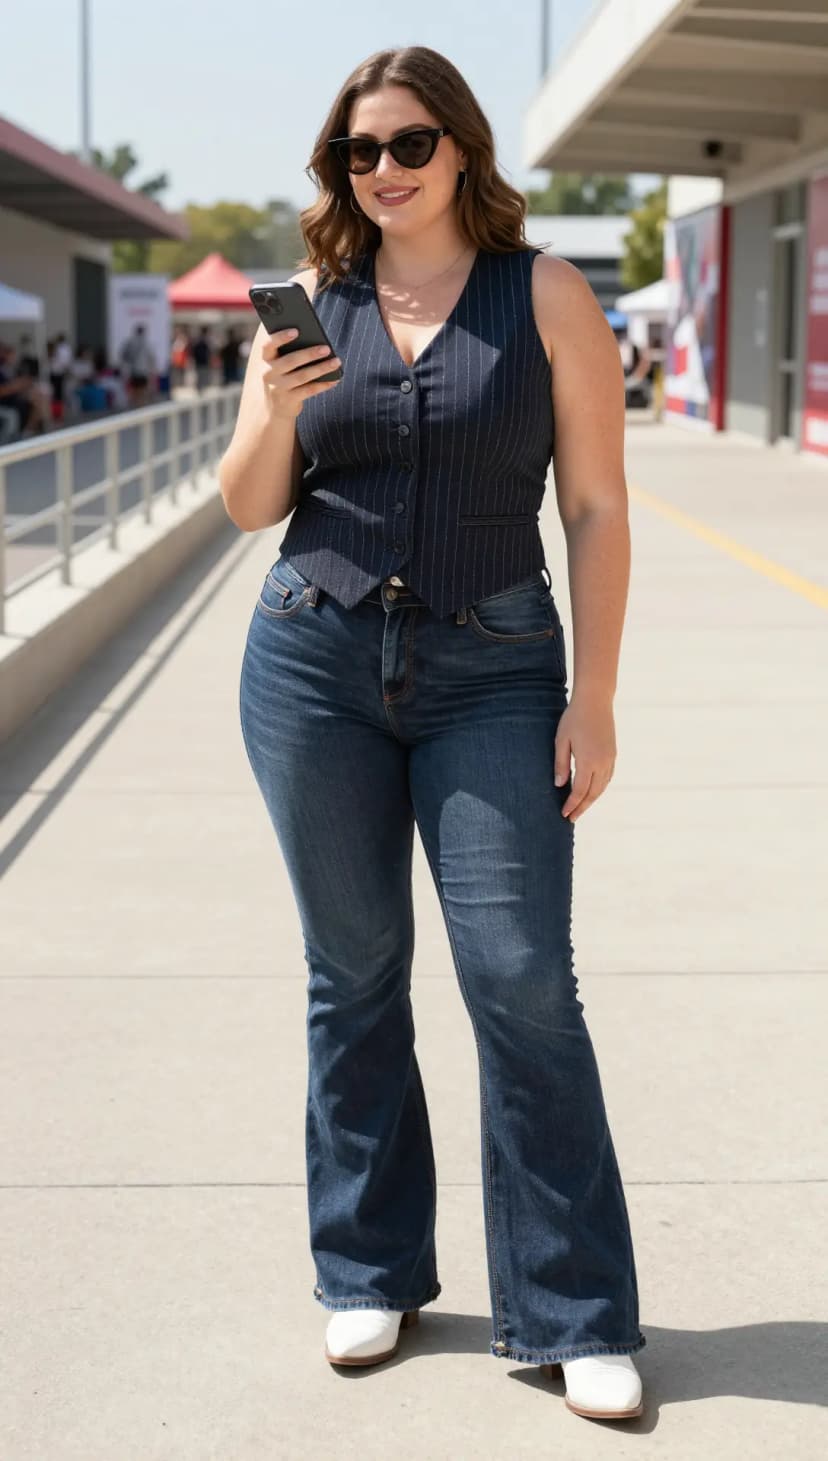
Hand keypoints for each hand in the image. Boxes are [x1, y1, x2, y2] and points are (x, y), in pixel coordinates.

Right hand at [260, 328, 341, 418]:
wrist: (269, 407)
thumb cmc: (277, 374)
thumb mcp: (273, 360)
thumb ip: (282, 345)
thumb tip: (308, 331)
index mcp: (263, 358)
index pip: (268, 345)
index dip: (281, 337)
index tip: (296, 331)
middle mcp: (268, 373)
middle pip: (290, 361)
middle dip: (309, 354)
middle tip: (327, 348)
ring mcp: (277, 388)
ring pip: (302, 376)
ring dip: (321, 368)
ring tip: (336, 361)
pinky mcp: (288, 401)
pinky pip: (309, 390)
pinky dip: (323, 384)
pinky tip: (335, 379)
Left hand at [554, 691, 616, 821]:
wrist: (595, 700)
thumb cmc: (574, 719)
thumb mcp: (561, 741)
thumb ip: (561, 764)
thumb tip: (559, 785)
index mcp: (588, 761)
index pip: (580, 791)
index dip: (572, 804)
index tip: (564, 814)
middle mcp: (602, 763)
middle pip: (593, 793)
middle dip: (582, 807)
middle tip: (571, 818)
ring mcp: (610, 758)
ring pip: (602, 787)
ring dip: (592, 799)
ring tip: (580, 807)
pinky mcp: (613, 753)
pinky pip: (608, 778)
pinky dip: (600, 788)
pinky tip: (592, 791)